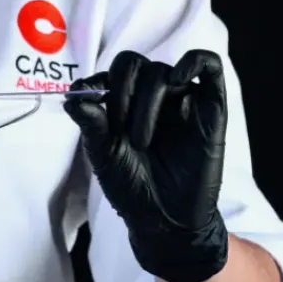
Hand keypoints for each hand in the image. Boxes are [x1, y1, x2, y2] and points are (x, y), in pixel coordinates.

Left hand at [63, 50, 228, 281]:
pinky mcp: (210, 107)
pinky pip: (208, 66)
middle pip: (134, 65)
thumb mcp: (103, 155)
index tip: (84, 101)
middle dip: (120, 92)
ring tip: (140, 141)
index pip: (112, 74)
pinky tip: (176, 79)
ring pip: (161, 72)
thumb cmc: (131, 187)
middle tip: (117, 128)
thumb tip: (72, 95)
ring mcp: (180, 100)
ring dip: (145, 103)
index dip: (95, 83)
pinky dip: (193, 62)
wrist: (163, 219)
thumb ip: (91, 124)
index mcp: (124, 105)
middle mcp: (152, 98)